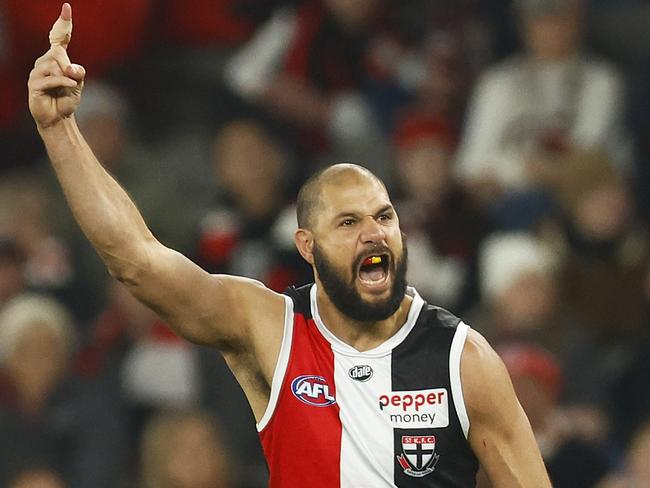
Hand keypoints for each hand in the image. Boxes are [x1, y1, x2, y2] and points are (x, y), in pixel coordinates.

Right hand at [28, 3, 85, 128]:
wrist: (59, 117)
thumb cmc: (67, 99)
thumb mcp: (78, 84)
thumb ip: (78, 73)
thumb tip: (70, 67)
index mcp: (56, 59)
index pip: (59, 38)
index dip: (63, 23)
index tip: (67, 8)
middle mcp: (44, 62)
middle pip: (58, 53)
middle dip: (68, 65)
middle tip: (73, 78)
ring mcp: (37, 72)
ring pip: (55, 65)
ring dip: (66, 77)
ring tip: (68, 87)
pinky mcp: (33, 84)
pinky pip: (51, 78)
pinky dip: (63, 82)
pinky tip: (68, 87)